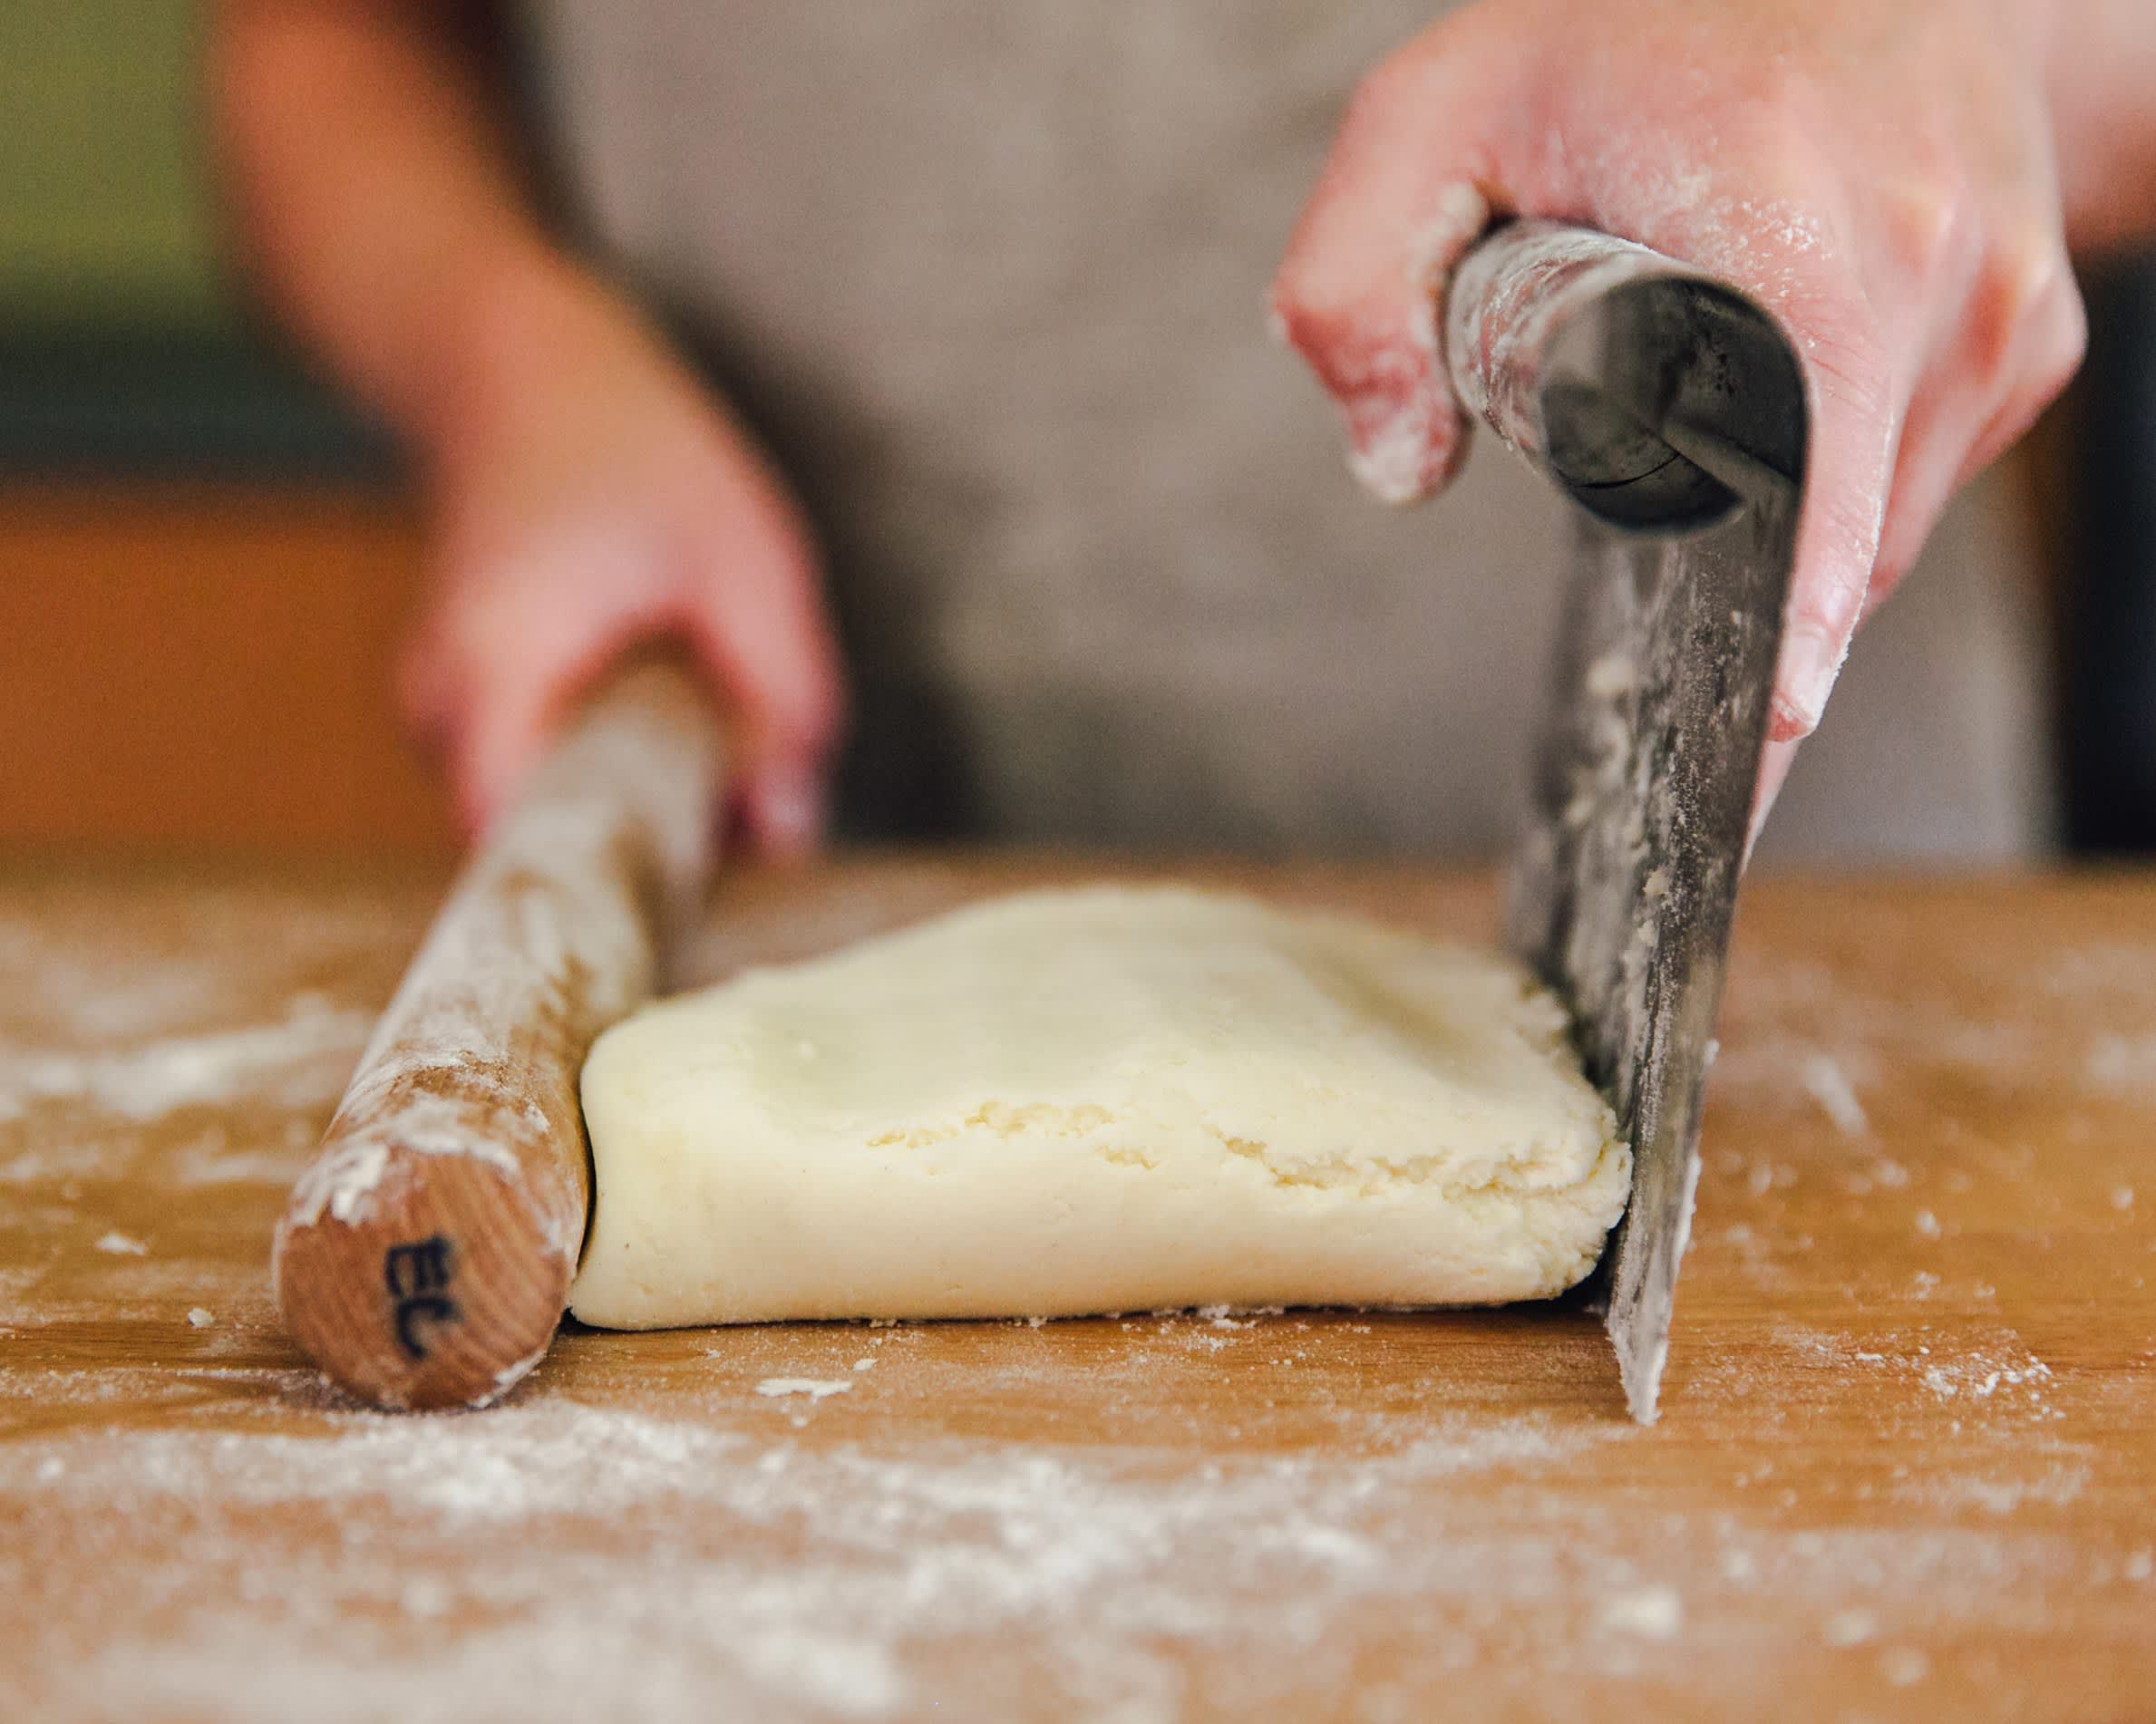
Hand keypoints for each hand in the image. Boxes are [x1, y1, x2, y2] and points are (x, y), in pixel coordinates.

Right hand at [399, 261, 844, 854]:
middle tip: (745, 836)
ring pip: (546, 815)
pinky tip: (672, 721)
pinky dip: (613, 772)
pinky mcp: (469, 708)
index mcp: (497, 672)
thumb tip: (789, 836)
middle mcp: (442, 709)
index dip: (603, 909)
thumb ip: (781, 707)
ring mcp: (443, 712)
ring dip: (637, 808)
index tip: (693, 934)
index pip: (518, 855)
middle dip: (650, 857)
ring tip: (713, 749)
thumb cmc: (630, 445)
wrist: (518, 362)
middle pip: (544, 848)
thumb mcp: (750, 566)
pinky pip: (542, 777)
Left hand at [1271, 0, 2085, 816]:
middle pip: (1829, 544)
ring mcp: (2000, 315)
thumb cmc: (1646, 29)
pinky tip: (1775, 410)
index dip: (1777, 625)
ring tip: (1705, 433)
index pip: (1808, 477)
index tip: (1751, 734)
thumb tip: (1392, 467)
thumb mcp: (1442, 109)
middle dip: (1732, 604)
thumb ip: (1359, 281)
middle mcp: (1931, 276)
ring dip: (1776, 539)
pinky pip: (1911, 485)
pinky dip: (1831, 490)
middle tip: (1648, 609)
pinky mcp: (2029, 345)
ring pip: (1874, 536)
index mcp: (1793, 224)